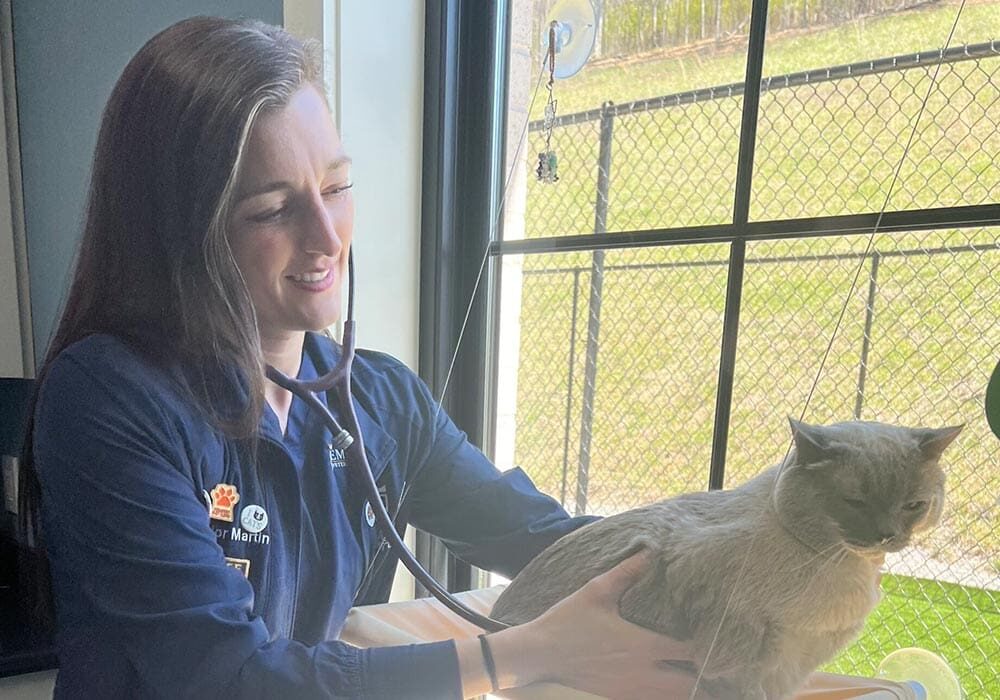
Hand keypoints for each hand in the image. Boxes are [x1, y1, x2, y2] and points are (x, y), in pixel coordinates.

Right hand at [487, 551, 713, 699]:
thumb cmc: (568, 621)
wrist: (539, 656)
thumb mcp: (596, 591)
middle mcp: (643, 673)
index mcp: (643, 645)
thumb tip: (650, 552)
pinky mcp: (619, 699)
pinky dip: (664, 695)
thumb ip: (626, 573)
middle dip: (704, 675)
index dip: (706, 645)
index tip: (714, 636)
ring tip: (696, 677)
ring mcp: (631, 691)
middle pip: (690, 684)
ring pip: (673, 698)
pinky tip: (666, 685)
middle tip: (713, 664)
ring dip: (686, 688)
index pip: (689, 651)